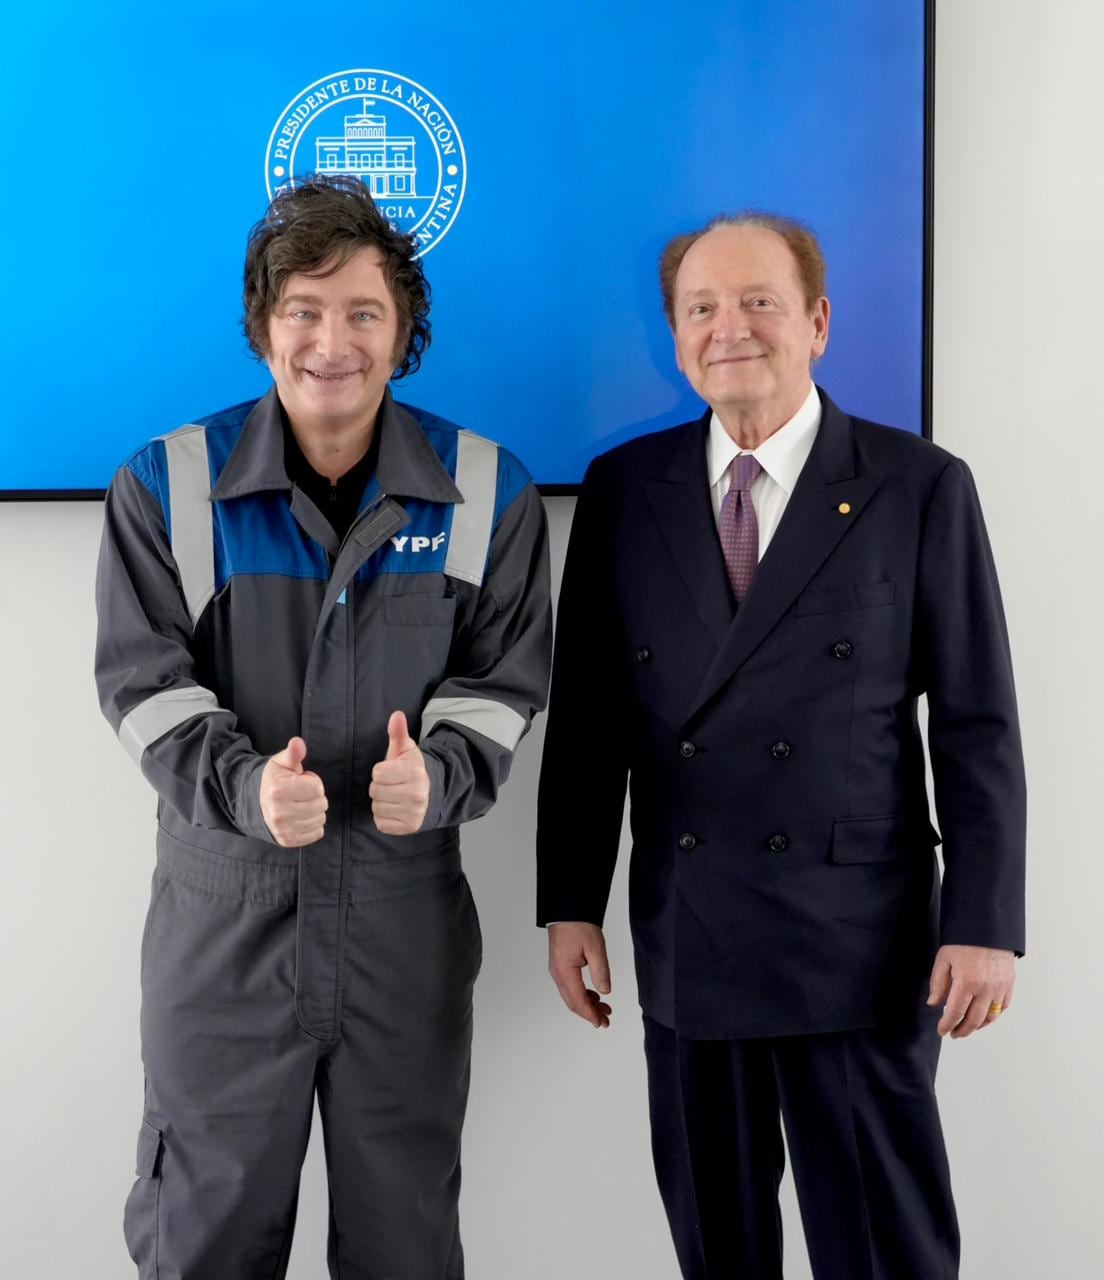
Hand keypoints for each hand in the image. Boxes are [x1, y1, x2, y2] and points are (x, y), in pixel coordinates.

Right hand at [259, 736, 327, 846]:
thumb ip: (293, 753)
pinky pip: (317, 833)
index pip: (317, 788)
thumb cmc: (274, 780)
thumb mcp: (281, 763)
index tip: (301, 781)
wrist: (256, 802)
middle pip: (321, 804)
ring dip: (315, 811)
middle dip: (315, 796)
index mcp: (278, 790)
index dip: (313, 781)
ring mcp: (283, 829)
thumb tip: (298, 742)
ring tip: (301, 804)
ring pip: (321, 819)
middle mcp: (279, 813)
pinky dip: (314, 825)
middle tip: (301, 793)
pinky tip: (302, 817)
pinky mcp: (287, 840)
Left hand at [370, 711, 430, 834]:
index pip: (378, 774)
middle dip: (380, 787)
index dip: (381, 771)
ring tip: (393, 796)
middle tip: (392, 785)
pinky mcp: (408, 827)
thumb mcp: (406, 749)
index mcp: (415, 772)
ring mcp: (413, 813)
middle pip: (375, 791)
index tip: (391, 771)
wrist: (431, 794)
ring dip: (381, 802)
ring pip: (377, 807)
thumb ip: (399, 732)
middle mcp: (416, 794)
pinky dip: (384, 817)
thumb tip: (396, 715)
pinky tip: (394, 809)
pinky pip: (381, 822)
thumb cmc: (411, 770)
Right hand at [548, 922, 612, 1027]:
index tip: (601, 1023)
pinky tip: (594, 995)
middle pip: (572, 1001)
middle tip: (605, 1020)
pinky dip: (582, 994)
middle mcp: (557, 973)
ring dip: (587, 1004)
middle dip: (589, 1013)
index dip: (590, 1014)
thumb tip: (605, 991)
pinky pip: (570, 986)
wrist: (567, 910)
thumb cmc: (579, 925)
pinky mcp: (560, 965)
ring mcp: (557, 970)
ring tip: (604, 1008)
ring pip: (571, 995)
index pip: (578, 1000)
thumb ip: (601, 972)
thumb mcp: (596, 949)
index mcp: (564, 971)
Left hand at [927, 943, 1015, 1037]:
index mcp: (966, 983)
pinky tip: (984, 1017)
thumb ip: (938, 983)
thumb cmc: (963, 941)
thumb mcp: (943, 959)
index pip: (954, 1013)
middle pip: (973, 1020)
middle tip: (954, 1034)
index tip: (941, 1031)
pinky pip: (1002, 1008)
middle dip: (962, 1030)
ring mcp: (999, 989)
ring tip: (967, 1028)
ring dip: (978, 1026)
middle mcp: (985, 989)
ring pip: (990, 1017)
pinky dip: (993, 1016)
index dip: (947, 1025)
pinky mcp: (1009, 985)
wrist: (988, 928)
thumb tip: (933, 1003)